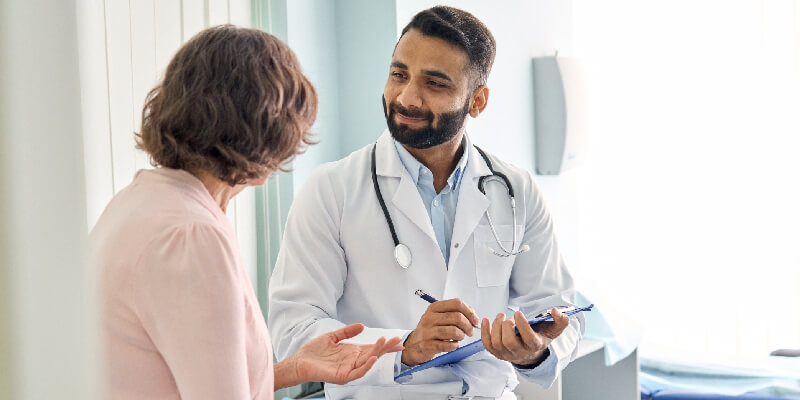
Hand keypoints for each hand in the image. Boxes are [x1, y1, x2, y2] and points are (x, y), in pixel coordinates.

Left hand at [287, 323, 403, 385]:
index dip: (384, 344)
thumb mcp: (332, 337)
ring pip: (367, 362)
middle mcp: (353, 361)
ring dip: (377, 352)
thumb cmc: (314, 352)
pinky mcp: (342, 376)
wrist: (299, 362)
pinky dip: (366, 366)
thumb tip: (362, 326)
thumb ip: (347, 331)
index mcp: (352, 353)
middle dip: (386, 347)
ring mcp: (349, 369)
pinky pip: (358, 372)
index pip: (372, 348)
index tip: (397, 340)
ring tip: (384, 343)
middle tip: (397, 340)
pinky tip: (372, 358)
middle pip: (374, 354)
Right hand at [401, 298, 479, 365]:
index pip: (457, 303)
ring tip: (459, 338)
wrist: (414, 345)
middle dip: (468, 326)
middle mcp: (429, 318)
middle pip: (457, 317)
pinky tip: (453, 344)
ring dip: (461, 336)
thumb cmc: (430, 330)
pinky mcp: (427, 345)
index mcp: (434, 308)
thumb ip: (456, 312)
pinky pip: (448, 345)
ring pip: (454, 331)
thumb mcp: (440, 316)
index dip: (469, 312)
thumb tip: (472, 314)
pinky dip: (455, 345)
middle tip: (469, 332)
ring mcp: (427, 331)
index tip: (475, 320)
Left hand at [481, 308, 568, 365]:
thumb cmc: (541, 336)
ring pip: (497, 343)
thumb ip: (561, 320)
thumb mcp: (554, 329)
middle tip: (507, 316)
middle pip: (509, 342)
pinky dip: (484, 332)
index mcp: (535, 346)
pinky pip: (487, 345)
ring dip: (496, 326)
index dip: (522, 325)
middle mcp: (520, 353)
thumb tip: (555, 310)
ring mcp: (507, 355)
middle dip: (506, 326)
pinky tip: (486, 321)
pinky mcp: (498, 354)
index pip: (528, 339)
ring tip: (500, 316)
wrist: (532, 351)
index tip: (518, 313)